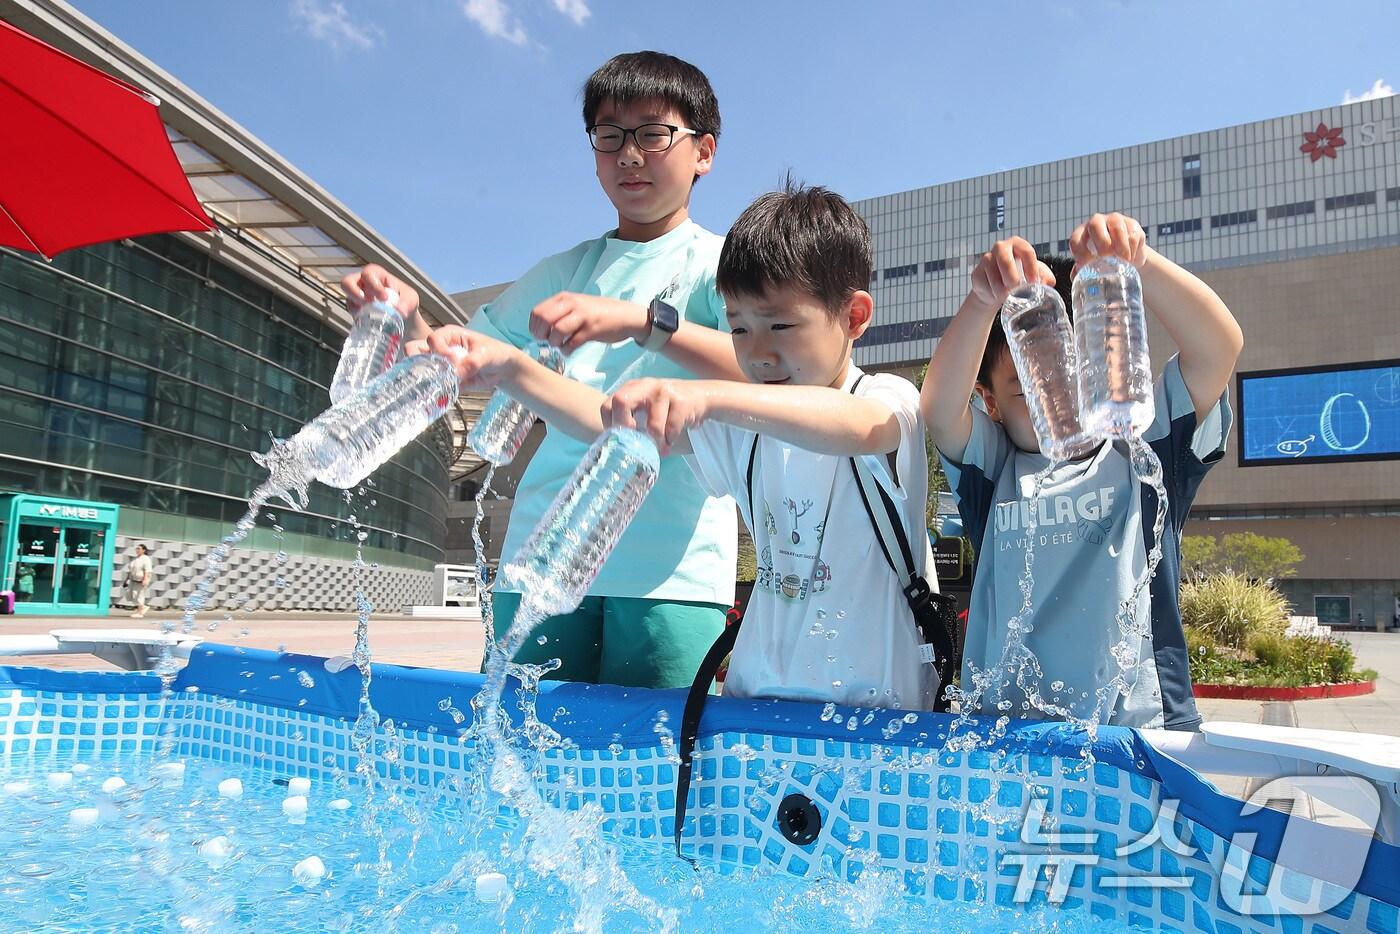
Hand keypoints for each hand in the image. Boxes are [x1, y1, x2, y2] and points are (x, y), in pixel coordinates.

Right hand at [340, 264, 421, 323]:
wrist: (402, 316)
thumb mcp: (411, 299)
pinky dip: (356, 314)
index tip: (384, 298)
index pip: (368, 274)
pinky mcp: (355, 307)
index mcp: (377, 274)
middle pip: (347, 281)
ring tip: (365, 312)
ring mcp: (357, 294)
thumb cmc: (405, 300)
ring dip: (354, 304)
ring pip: (346, 296)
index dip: (373, 285)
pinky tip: (365, 318)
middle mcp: (363, 281)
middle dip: (355, 293)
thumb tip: (400, 312)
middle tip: (368, 303)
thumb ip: (407, 303)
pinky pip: (350, 309)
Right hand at [416, 326, 519, 390]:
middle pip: (413, 351)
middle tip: (432, 372)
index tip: (452, 360)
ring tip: (438, 385)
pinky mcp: (443, 380)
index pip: (432, 340)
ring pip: (419, 370)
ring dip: (425, 379)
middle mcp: (439, 348)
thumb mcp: (486, 355)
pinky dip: (435, 392)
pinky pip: (433, 386)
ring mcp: (439, 365)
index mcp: (448, 335)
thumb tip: (456, 373)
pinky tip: (443, 396)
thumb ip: (472, 362)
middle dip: (417, 362)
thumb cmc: (494, 353)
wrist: (502, 369)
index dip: (438, 351)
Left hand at [529, 292, 648, 351]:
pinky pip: (572, 343)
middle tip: (548, 341)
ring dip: (555, 343)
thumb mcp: (576, 305)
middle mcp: (572, 304)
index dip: (534, 327)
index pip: (538, 312)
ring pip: (557, 331)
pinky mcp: (592, 330)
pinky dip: (567, 350)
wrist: (626, 316)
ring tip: (560, 345)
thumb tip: (540, 328)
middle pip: (544, 320)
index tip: (540, 335)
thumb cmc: (599, 313)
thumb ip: (559, 312)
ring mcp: (583, 316)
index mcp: (565, 298)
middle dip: (542, 335)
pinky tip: (569, 350)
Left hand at [601, 378, 704, 454]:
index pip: (608, 405)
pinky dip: (671, 441)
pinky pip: (672, 430)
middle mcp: (644, 386)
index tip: (620, 440)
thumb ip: (632, 421)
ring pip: (652, 425)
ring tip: (661, 448)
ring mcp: (663, 391)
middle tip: (634, 444)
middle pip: (621, 402)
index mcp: (632, 388)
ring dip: (657, 443)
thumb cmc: (668, 408)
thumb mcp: (646, 408)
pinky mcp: (681, 401)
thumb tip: (618, 450)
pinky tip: (672, 440)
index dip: (610, 425)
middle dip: (625, 428)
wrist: (701, 396)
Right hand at [968, 238, 1054, 309]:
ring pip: (993, 276)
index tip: (1034, 283)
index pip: (1026, 251)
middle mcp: (1000, 248)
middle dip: (1011, 278)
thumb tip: (1046, 283)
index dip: (1031, 268)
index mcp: (1017, 244)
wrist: (999, 288)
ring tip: (1008, 297)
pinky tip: (996, 295)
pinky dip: (991, 294)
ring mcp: (986, 259)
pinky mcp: (977, 273)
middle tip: (1017, 290)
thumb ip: (1045, 277)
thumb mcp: (1035, 275)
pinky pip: (984, 285)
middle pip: (1004, 260)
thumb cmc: (1020, 277)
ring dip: (1001, 290)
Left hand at [1069, 213, 1148, 269]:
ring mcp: (1115, 221)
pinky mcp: (1132, 224)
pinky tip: (1131, 258)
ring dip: (1120, 246)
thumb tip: (1075, 276)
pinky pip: (1132, 234)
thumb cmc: (1104, 262)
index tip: (1087, 264)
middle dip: (1101, 242)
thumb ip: (1081, 273)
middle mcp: (1097, 223)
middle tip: (1107, 258)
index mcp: (1082, 234)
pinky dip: (1132, 249)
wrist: (1128, 257)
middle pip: (1095, 225)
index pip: (1076, 239)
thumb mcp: (1092, 267)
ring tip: (1123, 261)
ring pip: (1116, 226)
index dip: (1079, 252)